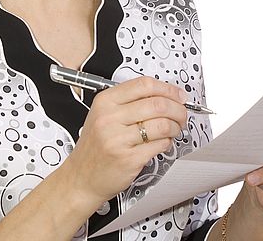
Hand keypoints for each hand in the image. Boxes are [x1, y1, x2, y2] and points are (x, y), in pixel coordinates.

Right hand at [62, 76, 187, 209]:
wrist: (80, 178)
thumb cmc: (95, 146)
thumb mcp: (103, 114)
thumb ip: (130, 101)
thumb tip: (165, 94)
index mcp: (105, 101)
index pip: (144, 85)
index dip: (168, 89)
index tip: (178, 95)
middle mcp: (110, 118)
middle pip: (157, 103)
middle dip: (178, 108)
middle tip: (182, 113)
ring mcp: (118, 139)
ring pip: (162, 124)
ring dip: (176, 126)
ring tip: (175, 129)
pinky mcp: (128, 159)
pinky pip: (160, 145)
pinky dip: (168, 142)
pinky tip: (164, 142)